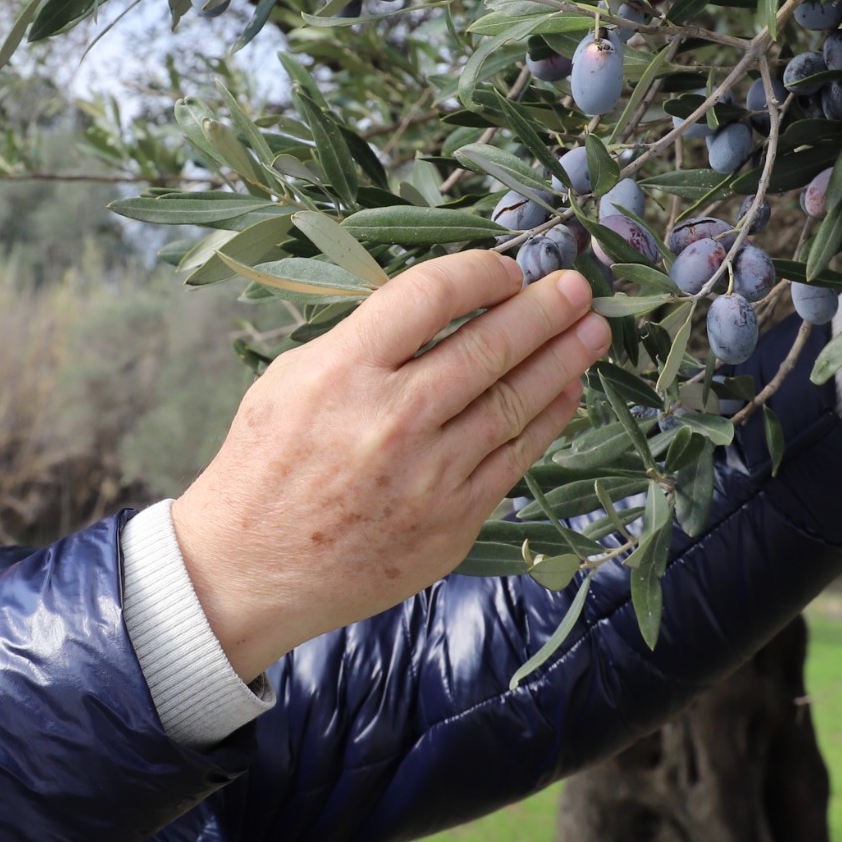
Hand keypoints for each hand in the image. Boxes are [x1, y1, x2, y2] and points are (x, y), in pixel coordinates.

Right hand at [169, 251, 609, 679]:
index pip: (431, 296)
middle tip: (575, 287)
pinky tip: (566, 391)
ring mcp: (430, 475)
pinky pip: (515, 457)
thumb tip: (439, 312)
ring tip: (591, 330)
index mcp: (342, 373)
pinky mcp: (454, 520)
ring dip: (562, 360)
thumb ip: (361, 342)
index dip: (480, 273)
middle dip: (542, 310)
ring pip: (515, 402)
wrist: (250, 571)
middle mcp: (392, 421)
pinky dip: (548, 419)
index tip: (504, 269)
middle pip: (488, 347)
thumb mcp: (289, 380)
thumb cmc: (264, 466)